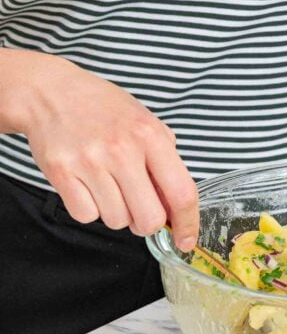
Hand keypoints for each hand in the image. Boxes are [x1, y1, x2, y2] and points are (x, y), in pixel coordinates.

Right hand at [15, 52, 198, 247]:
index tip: (186, 241)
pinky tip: (87, 185)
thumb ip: (164, 160)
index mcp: (151, 136)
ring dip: (117, 212)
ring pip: (116, 221)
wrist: (51, 92)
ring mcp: (90, 162)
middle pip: (148, 219)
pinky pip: (86, 216)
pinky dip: (89, 209)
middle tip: (139, 208)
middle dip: (147, 223)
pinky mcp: (61, 173)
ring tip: (108, 185)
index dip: (188, 224)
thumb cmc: (103, 109)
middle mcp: (122, 150)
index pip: (182, 193)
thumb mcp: (145, 122)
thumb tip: (175, 207)